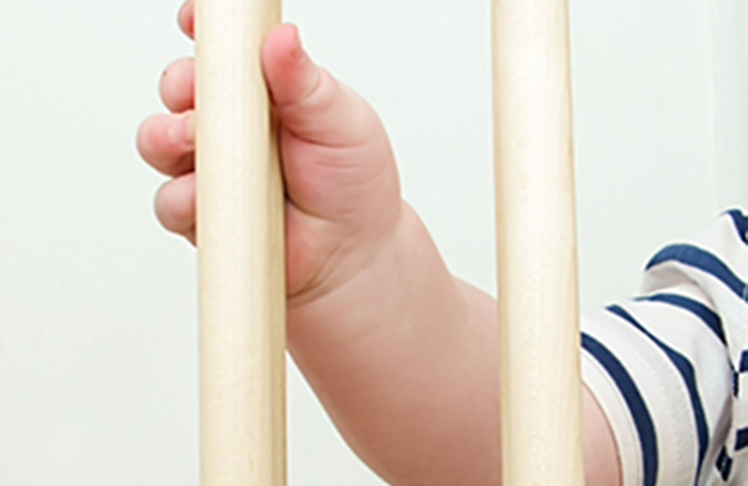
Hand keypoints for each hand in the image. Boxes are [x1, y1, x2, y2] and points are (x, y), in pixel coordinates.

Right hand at [137, 1, 402, 304]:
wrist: (352, 256)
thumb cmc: (353, 186)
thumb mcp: (341, 122)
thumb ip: (305, 82)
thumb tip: (282, 38)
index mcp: (265, 90)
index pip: (223, 48)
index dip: (204, 30)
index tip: (195, 19)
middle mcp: (232, 123)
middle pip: (179, 87)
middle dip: (180, 86)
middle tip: (198, 96)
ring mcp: (214, 167)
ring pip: (160, 141)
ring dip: (167, 138)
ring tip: (197, 143)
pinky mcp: (202, 211)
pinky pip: (171, 200)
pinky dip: (184, 198)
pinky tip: (208, 198)